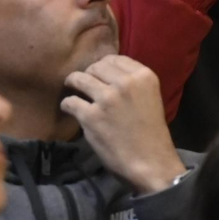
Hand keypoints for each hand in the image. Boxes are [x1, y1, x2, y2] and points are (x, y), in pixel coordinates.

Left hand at [59, 55, 184, 193]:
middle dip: (88, 74)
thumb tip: (108, 75)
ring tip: (72, 90)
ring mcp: (107, 98)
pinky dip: (67, 105)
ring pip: (79, 79)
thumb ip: (134, 83)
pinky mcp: (91, 116)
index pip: (115, 58)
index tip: (98, 74)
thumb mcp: (150, 98)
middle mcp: (126, 82)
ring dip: (73, 84)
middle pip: (95, 66)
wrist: (150, 161)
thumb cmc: (151, 132)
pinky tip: (70, 110)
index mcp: (144, 76)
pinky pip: (70, 102)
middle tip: (84, 84)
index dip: (103, 66)